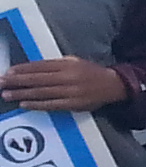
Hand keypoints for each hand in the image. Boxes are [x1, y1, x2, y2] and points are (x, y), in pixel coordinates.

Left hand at [0, 57, 127, 112]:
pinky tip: (24, 103)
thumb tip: (31, 70)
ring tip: (7, 94)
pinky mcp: (74, 104)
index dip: (22, 69)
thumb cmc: (90, 72)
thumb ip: (54, 65)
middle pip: (37, 79)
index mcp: (67, 64)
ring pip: (42, 92)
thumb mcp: (73, 61)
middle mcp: (68, 77)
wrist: (113, 85)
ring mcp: (71, 91)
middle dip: (16, 81)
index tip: (8, 72)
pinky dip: (37, 104)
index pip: (39, 66)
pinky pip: (52, 104)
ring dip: (22, 94)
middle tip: (2, 83)